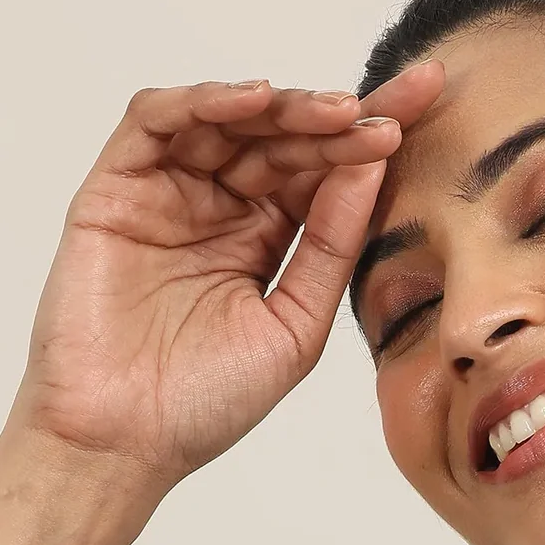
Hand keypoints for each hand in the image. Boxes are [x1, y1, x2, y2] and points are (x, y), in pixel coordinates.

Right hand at [1, 62, 444, 502]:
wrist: (126, 442)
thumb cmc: (207, 401)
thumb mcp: (296, 325)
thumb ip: (330, 247)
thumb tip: (372, 167)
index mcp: (268, 237)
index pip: (325, 172)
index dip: (372, 138)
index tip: (427, 107)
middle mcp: (220, 205)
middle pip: (284, 138)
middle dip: (340, 118)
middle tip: (392, 112)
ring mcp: (168, 191)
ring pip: (228, 120)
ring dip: (285, 108)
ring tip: (337, 112)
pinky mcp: (117, 186)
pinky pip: (155, 122)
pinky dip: (204, 102)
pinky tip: (255, 103)